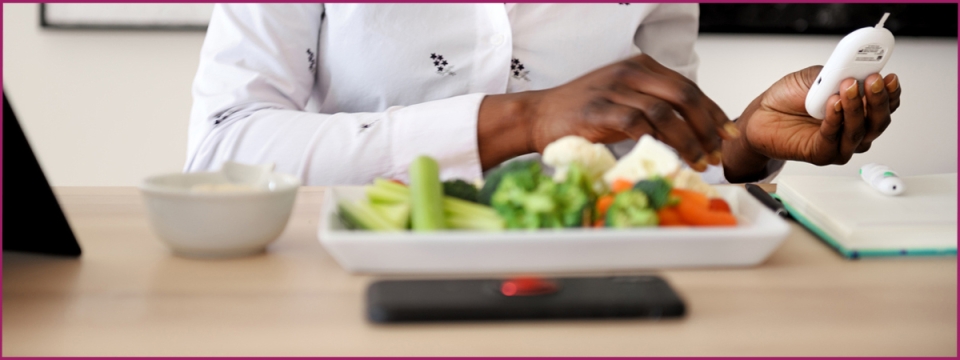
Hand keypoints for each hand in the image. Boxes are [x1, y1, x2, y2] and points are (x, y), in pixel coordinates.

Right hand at [478, 54, 737, 170]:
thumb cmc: (579, 114)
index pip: (687, 87)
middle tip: (717, 151)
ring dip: (688, 139)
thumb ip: (653, 108)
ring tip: (699, 160)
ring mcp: (613, 89)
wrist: (536, 116)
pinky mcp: (599, 109)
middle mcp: (629, 72)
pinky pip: (638, 123)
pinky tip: (669, 157)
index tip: (727, 133)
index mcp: (639, 66)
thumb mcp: (622, 101)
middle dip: (706, 126)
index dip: (712, 112)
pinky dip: (658, 141)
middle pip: (683, 95)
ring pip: (665, 111)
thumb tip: (694, 133)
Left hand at [723, 66, 900, 181]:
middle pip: (879, 120)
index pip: (887, 104)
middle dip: (878, 99)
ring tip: (846, 88)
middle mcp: (854, 128)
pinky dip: (836, 120)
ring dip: (856, 108)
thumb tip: (855, 65)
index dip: (891, 92)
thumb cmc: (788, 98)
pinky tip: (832, 104)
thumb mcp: (815, 77)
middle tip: (872, 80)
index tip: (889, 76)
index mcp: (859, 108)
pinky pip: (834, 139)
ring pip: (860, 131)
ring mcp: (840, 144)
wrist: (761, 115)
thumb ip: (836, 72)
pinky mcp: (822, 154)